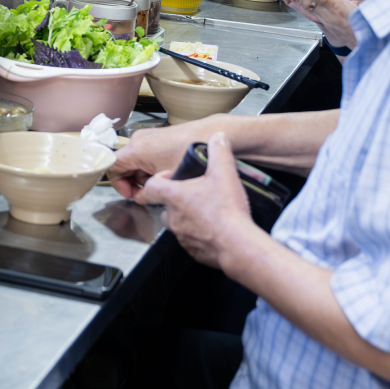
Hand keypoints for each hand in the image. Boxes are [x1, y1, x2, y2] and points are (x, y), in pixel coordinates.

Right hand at [109, 119, 224, 199]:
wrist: (209, 135)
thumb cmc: (191, 154)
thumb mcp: (168, 180)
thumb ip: (148, 193)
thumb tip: (141, 198)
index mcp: (136, 149)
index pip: (111, 167)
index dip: (119, 185)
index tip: (133, 194)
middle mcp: (138, 140)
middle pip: (123, 165)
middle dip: (133, 183)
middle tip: (148, 194)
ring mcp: (147, 137)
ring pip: (134, 162)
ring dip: (143, 177)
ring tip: (161, 184)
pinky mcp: (156, 137)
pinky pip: (144, 156)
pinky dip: (150, 168)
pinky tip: (165, 174)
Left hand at [136, 131, 255, 268]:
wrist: (238, 244)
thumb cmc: (227, 211)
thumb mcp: (225, 172)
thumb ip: (219, 151)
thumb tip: (217, 137)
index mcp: (174, 196)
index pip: (150, 186)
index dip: (157, 180)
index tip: (170, 177)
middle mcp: (174, 217)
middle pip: (163, 206)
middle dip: (175, 200)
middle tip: (193, 194)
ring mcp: (182, 236)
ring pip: (177, 224)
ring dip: (186, 218)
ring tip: (206, 211)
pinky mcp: (193, 251)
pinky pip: (190, 241)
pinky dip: (198, 235)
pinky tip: (213, 229)